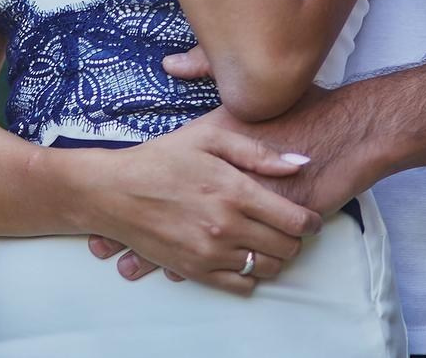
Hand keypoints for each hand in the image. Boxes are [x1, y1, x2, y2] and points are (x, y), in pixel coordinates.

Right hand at [91, 94, 396, 280]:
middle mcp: (226, 227)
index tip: (311, 218)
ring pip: (268, 269)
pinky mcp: (195, 271)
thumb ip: (257, 153)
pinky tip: (243, 255)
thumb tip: (301, 164)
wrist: (113, 191)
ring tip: (266, 240)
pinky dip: (251, 275)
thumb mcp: (207, 139)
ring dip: (275, 257)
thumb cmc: (160, 159)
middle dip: (295, 238)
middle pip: (287, 248)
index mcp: (234, 192)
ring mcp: (210, 253)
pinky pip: (241, 286)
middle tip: (288, 227)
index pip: (295, 220)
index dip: (311, 221)